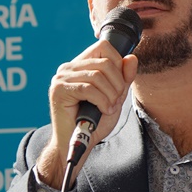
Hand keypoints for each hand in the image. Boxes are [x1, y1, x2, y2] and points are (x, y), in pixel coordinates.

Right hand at [36, 39, 137, 188]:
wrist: (78, 144)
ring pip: (98, 76)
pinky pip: (89, 88)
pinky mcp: (59, 90)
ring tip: (109, 108)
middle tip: (116, 101)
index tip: (119, 85)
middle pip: (105, 62)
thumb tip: (132, 57)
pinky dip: (102, 101)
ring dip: (111, 95)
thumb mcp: (116, 96)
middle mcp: (68, 67)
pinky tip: (102, 111)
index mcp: (81, 65)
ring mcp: (62, 78)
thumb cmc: (95, 121)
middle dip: (117, 84)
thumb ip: (124, 77)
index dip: (118, 64)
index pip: (104, 47)